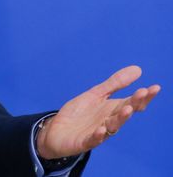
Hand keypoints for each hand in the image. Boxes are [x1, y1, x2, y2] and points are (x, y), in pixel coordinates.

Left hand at [36, 65, 160, 158]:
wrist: (56, 131)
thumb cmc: (79, 113)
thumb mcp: (96, 94)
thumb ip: (115, 84)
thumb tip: (138, 69)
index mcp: (113, 110)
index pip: (132, 103)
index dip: (144, 97)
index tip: (155, 87)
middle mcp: (109, 121)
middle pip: (124, 113)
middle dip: (134, 103)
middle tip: (143, 92)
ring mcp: (98, 132)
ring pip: (112, 127)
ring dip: (120, 119)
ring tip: (127, 109)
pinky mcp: (85, 141)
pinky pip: (93, 139)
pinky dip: (98, 135)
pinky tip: (101, 129)